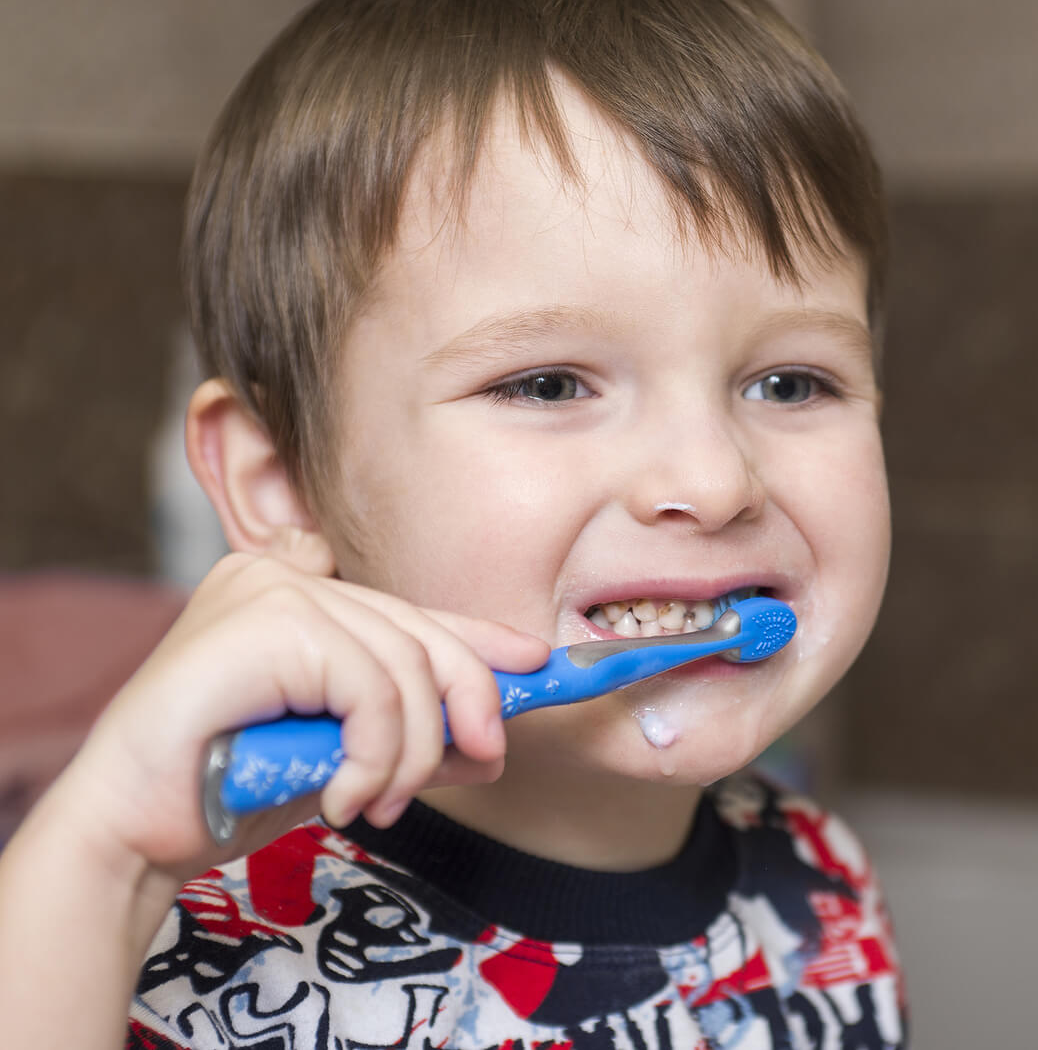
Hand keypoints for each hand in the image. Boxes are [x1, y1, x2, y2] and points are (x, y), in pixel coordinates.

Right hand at [48, 552, 548, 885]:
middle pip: (421, 634)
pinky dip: (378, 754)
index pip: (410, 613)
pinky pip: (372, 688)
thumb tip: (491, 736)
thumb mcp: (343, 753)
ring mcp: (273, 591)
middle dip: (469, 706)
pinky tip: (348, 796)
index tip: (535, 666)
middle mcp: (286, 577)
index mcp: (298, 595)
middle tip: (482, 764)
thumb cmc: (228, 791)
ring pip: (406, 667)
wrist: (132, 831)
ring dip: (413, 753)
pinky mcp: (267, 620)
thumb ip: (409, 731)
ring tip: (382, 802)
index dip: (479, 641)